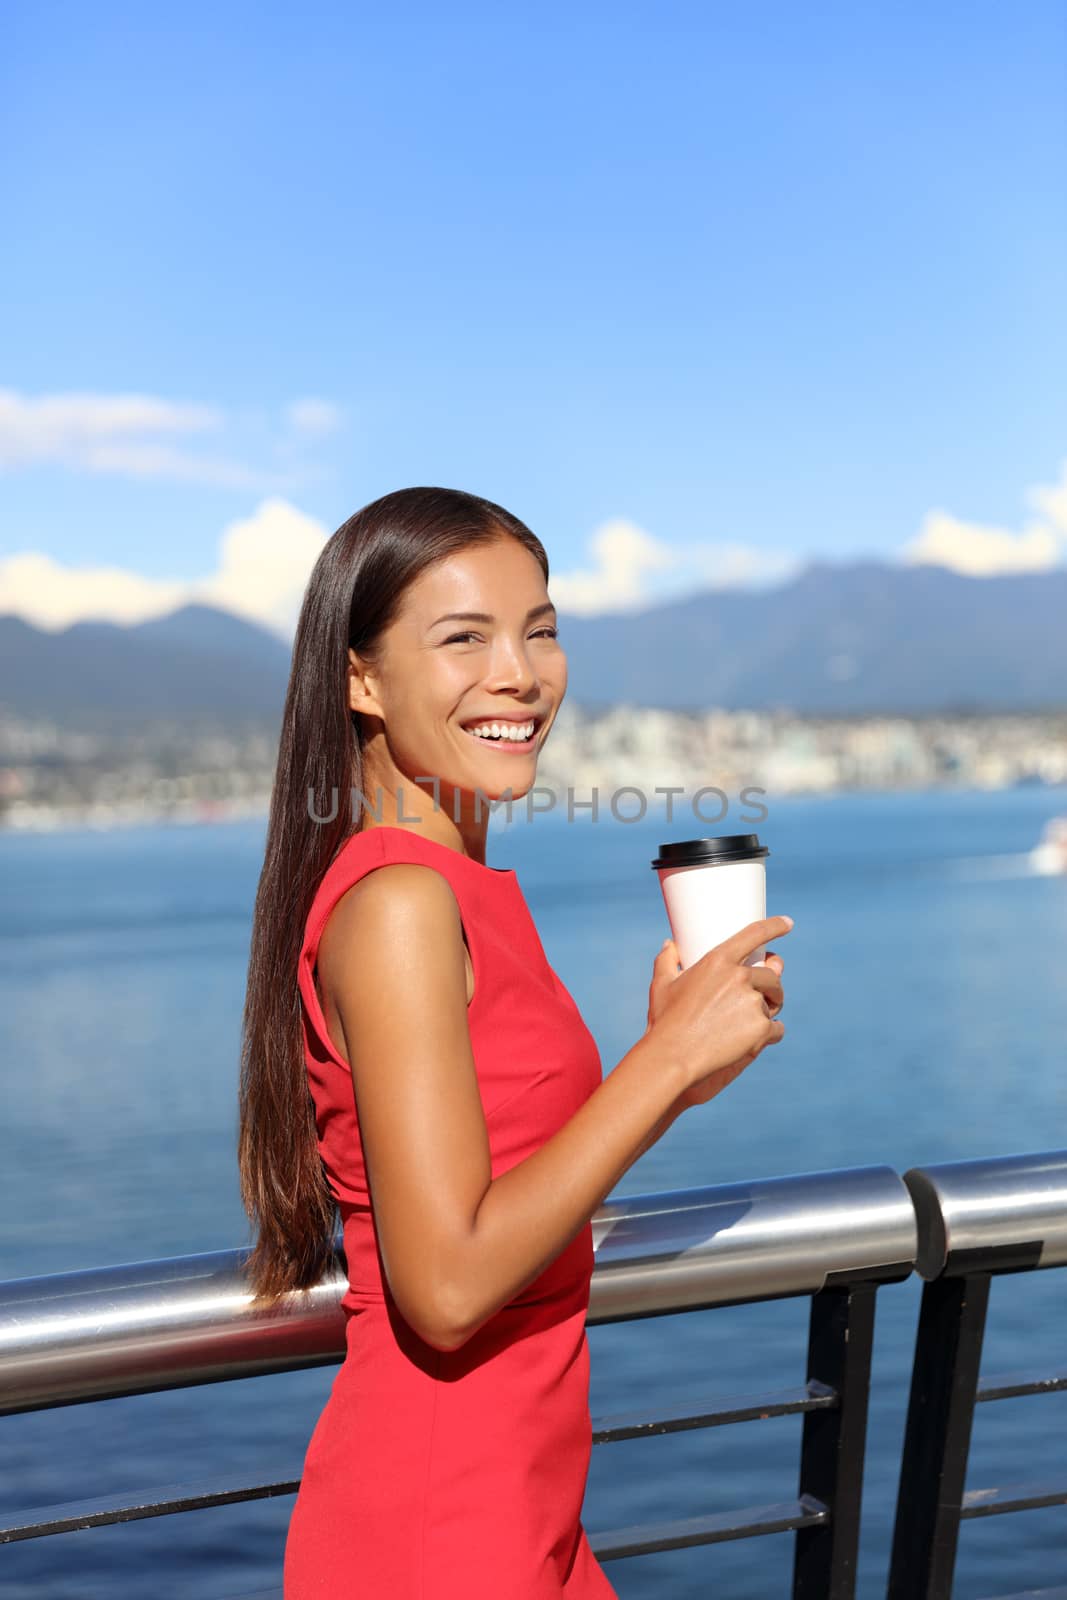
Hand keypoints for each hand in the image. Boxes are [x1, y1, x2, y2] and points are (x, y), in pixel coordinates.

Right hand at [645, 919, 790, 1111]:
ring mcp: (752, 1002)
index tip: (788, 923)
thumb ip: (666, 961)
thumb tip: (670, 945)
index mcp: (718, 960)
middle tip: (763, 999)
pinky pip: (777, 1029)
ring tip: (751, 1022)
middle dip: (771, 986)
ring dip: (768, 1011)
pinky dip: (770, 1034)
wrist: (674, 1055)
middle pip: (771, 975)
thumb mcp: (662, 986)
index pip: (755, 934)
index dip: (775, 926)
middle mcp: (739, 976)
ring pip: (773, 1004)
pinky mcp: (761, 1028)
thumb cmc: (665, 1021)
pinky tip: (758, 1040)